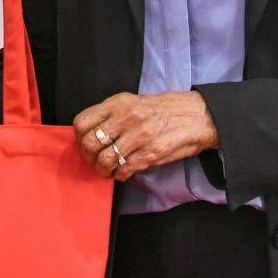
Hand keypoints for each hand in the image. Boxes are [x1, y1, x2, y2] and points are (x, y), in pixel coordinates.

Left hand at [72, 91, 219, 182]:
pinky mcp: (151, 153)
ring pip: (105, 159)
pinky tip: (123, 173)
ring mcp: (139, 136)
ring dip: (103, 169)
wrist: (197, 115)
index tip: (86, 143)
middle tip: (95, 161)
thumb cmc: (164, 109)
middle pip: (90, 143)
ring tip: (108, 170)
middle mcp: (127, 117)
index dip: (79, 137)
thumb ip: (112, 114)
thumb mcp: (134, 101)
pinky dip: (120, 175)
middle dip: (89, 157)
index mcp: (119, 102)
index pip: (82, 122)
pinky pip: (124, 169)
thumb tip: (91, 132)